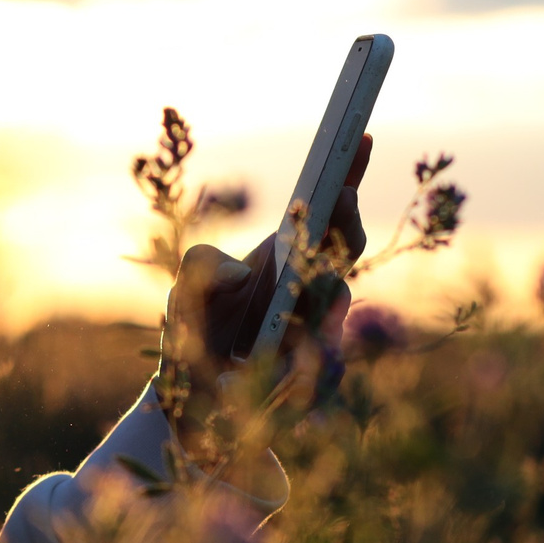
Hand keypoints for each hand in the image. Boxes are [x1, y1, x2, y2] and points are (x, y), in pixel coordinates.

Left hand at [159, 135, 371, 439]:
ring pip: (337, 310)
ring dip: (320, 307)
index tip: (356, 134)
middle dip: (342, 228)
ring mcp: (321, 332)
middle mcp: (313, 290)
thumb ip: (203, 267)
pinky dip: (314, 370)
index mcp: (289, 259)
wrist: (192, 408)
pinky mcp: (320, 379)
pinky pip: (329, 369)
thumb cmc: (196, 338)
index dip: (347, 174)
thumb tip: (245, 276)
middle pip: (347, 250)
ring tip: (292, 315)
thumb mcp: (187, 293)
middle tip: (336, 203)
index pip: (328, 212)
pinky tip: (290, 371)